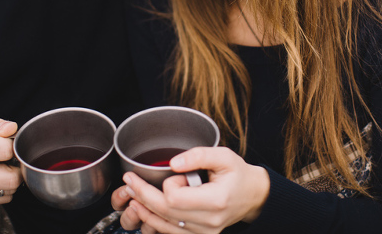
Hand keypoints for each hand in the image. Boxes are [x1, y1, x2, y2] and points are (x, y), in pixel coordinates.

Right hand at [0, 105, 21, 203]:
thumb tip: (12, 129)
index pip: (6, 151)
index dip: (12, 142)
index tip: (6, 139)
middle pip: (10, 179)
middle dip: (17, 165)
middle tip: (10, 154)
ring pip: (8, 191)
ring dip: (12, 176)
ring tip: (1, 162)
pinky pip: (0, 199)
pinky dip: (4, 187)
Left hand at [118, 147, 269, 233]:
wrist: (252, 196)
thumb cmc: (238, 174)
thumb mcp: (224, 156)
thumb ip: (198, 155)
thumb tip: (173, 162)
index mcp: (216, 201)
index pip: (175, 199)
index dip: (168, 184)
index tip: (175, 172)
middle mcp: (209, 222)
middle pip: (165, 212)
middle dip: (143, 195)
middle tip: (129, 181)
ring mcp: (203, 233)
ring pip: (163, 226)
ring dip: (144, 209)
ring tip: (131, 194)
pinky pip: (169, 233)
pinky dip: (154, 221)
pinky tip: (144, 209)